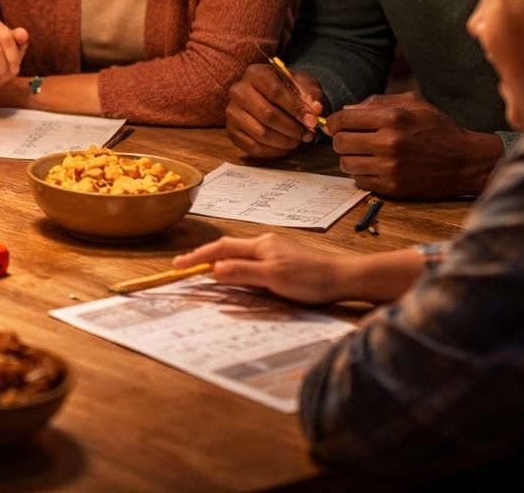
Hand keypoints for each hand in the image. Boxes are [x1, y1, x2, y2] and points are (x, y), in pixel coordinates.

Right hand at [172, 234, 353, 304]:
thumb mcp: (273, 278)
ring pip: (241, 255)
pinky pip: (253, 261)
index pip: (221, 248)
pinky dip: (237, 267)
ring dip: (221, 262)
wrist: (345, 278)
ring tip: (205, 272)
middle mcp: (266, 244)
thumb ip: (242, 272)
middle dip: (206, 257)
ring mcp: (277, 251)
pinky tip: (238, 275)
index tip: (178, 265)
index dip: (198, 256)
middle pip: (229, 249)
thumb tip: (213, 269)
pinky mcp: (285, 261)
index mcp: (260, 245)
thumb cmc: (311, 278)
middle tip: (186, 268)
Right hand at [225, 63, 325, 157]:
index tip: (312, 121)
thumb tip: (316, 109)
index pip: (275, 92)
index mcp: (255, 73)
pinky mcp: (231, 130)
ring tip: (298, 141)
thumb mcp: (304, 84)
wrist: (272, 95)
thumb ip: (312, 95)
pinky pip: (252, 147)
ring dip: (284, 141)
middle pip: (267, 114)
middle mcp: (238, 90)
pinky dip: (273, 151)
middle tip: (308, 135)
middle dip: (292, 128)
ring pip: (260, 133)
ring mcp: (232, 111)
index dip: (296, 109)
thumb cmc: (289, 89)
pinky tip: (285, 147)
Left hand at [326, 92, 501, 197]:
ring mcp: (390, 167)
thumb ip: (378, 102)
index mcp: (393, 118)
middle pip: (340, 142)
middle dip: (340, 140)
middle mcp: (389, 142)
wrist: (466, 161)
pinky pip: (359, 181)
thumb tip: (346, 109)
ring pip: (346, 163)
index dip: (333, 122)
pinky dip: (361, 174)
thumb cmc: (439, 129)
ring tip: (362, 154)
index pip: (343, 119)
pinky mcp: (393, 187)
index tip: (336, 125)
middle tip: (349, 140)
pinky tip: (374, 167)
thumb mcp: (414, 104)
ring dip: (349, 158)